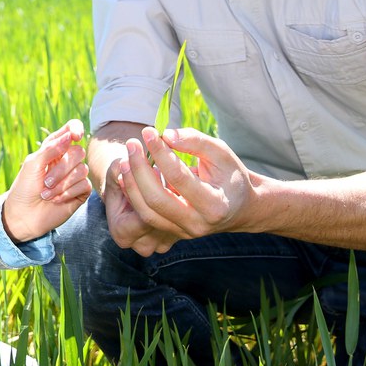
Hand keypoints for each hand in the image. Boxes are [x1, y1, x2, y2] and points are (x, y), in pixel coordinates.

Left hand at [0, 119, 92, 243]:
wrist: (24, 215)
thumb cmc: (25, 188)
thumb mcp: (33, 164)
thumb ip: (51, 149)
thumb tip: (70, 137)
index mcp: (54, 149)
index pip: (71, 130)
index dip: (76, 129)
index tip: (75, 136)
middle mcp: (66, 160)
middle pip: (78, 152)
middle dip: (61, 168)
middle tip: (45, 181)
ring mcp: (74, 176)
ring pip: (82, 170)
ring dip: (62, 184)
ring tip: (46, 194)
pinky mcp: (80, 192)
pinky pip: (85, 185)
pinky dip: (68, 192)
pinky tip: (56, 200)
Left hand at [108, 126, 255, 251]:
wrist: (241, 208)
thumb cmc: (230, 175)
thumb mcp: (221, 153)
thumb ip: (196, 142)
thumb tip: (166, 135)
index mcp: (215, 205)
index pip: (179, 177)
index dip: (160, 153)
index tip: (148, 132)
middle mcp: (198, 224)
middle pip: (157, 199)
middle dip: (139, 170)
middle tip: (131, 144)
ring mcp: (184, 232)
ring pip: (147, 212)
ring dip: (131, 184)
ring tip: (125, 159)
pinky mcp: (174, 233)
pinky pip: (147, 216)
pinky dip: (134, 196)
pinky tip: (128, 176)